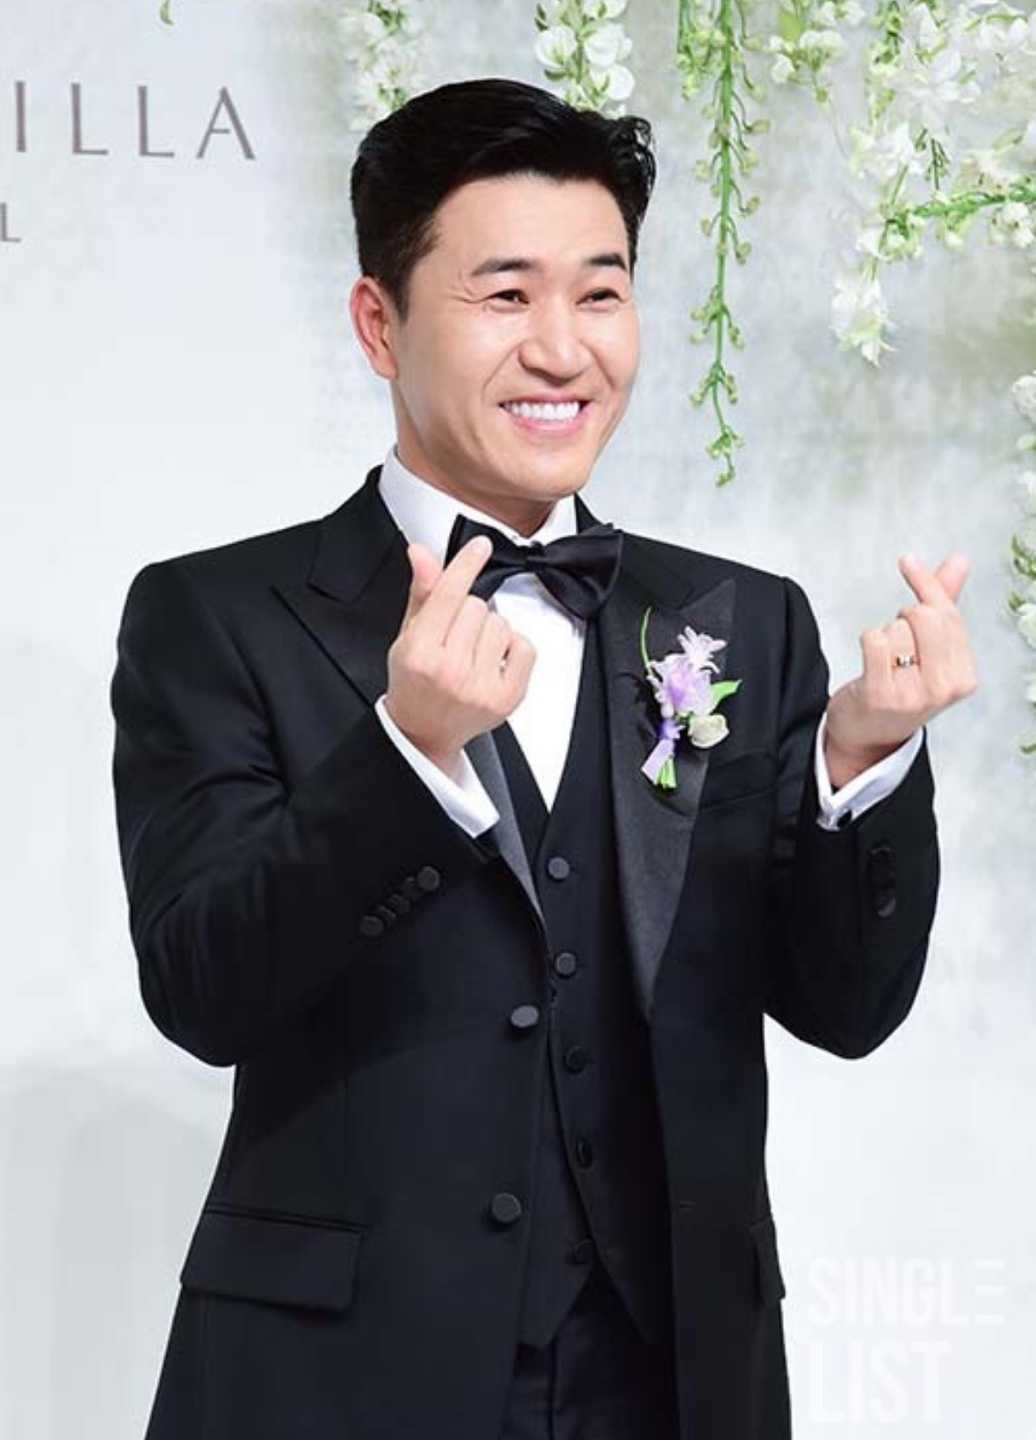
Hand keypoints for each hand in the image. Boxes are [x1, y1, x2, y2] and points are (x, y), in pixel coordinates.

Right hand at [385, 536, 536, 774]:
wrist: (424, 731)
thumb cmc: (415, 681)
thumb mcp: (407, 635)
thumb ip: (422, 593)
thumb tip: (422, 552)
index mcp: (420, 653)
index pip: (448, 595)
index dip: (465, 565)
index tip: (481, 545)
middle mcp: (450, 671)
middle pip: (477, 605)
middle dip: (467, 613)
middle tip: (454, 637)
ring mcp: (480, 687)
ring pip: (500, 623)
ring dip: (489, 630)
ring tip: (471, 651)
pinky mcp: (506, 698)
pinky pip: (524, 645)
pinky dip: (512, 646)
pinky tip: (493, 660)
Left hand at [824, 552, 979, 786]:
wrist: (869, 737)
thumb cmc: (900, 687)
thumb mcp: (931, 651)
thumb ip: (945, 603)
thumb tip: (959, 560)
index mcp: (964, 676)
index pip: (949, 615)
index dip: (926, 584)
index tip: (908, 562)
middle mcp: (944, 688)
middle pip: (923, 617)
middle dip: (902, 617)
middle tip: (896, 639)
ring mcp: (912, 695)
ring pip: (895, 629)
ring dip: (884, 636)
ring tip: (884, 663)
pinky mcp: (880, 696)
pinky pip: (874, 641)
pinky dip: (867, 640)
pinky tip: (869, 662)